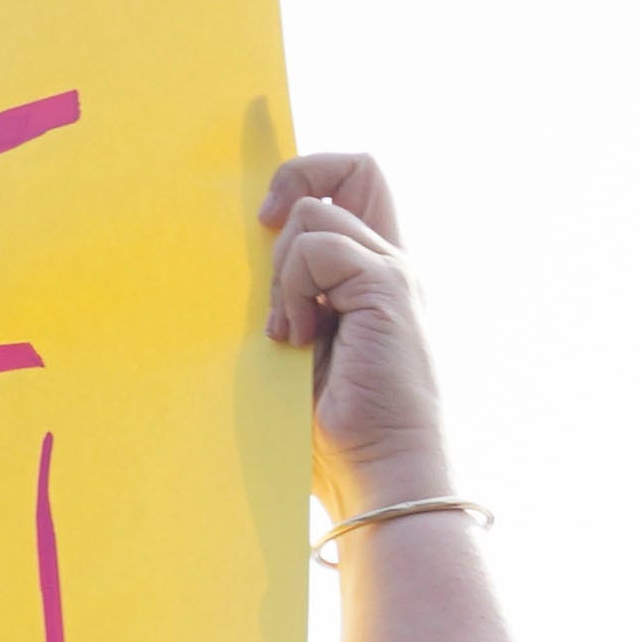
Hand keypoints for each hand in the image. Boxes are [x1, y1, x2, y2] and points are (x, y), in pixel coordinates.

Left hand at [265, 153, 454, 510]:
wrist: (380, 474)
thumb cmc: (335, 431)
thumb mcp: (299, 345)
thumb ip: (289, 294)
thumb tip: (245, 250)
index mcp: (375, 277)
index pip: (356, 185)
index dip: (309, 179)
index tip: (266, 224)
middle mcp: (393, 265)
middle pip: (357, 166)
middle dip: (297, 181)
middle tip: (265, 235)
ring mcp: (395, 274)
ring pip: (317, 210)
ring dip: (282, 269)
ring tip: (289, 331)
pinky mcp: (388, 289)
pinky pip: (318, 248)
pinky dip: (293, 289)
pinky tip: (298, 340)